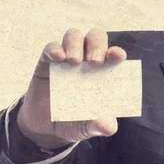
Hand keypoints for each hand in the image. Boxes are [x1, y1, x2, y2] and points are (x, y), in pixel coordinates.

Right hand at [17, 28, 126, 149]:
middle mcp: (86, 61)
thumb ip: (98, 126)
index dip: (116, 53)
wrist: (45, 128)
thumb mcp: (87, 127)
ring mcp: (66, 59)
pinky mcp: (47, 62)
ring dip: (75, 44)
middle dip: (97, 45)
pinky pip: (50, 47)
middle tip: (95, 62)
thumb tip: (110, 128)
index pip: (112, 55)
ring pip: (74, 36)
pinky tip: (58, 58)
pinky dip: (54, 49)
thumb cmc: (74, 122)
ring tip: (75, 62)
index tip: (118, 56)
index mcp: (103, 73)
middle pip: (95, 37)